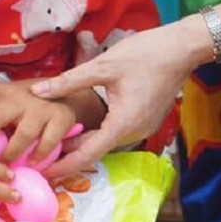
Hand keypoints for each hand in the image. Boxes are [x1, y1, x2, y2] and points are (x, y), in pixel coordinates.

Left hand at [0, 78, 79, 165]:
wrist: (68, 95)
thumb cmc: (26, 105)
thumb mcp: (7, 103)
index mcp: (2, 91)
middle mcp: (19, 96)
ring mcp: (41, 107)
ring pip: (23, 133)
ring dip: (11, 153)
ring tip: (4, 166)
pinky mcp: (60, 118)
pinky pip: (48, 141)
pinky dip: (39, 155)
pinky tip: (32, 163)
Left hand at [31, 20, 200, 176]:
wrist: (183, 48)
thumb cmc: (146, 54)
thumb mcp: (103, 66)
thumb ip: (68, 81)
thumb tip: (37, 92)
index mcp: (123, 123)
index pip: (89, 154)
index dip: (65, 165)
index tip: (45, 173)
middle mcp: (135, 132)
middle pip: (97, 150)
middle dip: (70, 154)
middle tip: (42, 155)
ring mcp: (143, 127)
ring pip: (107, 141)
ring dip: (84, 142)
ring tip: (56, 139)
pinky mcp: (146, 120)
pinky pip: (118, 132)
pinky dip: (99, 133)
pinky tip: (84, 124)